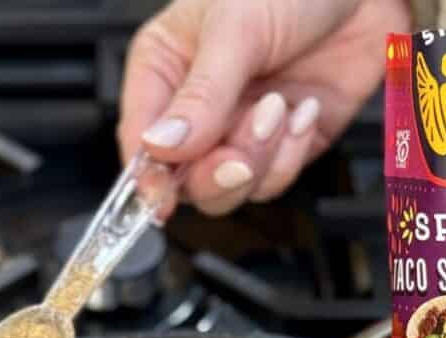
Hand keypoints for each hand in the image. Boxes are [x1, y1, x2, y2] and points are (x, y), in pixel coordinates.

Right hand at [118, 0, 409, 214]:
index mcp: (166, 70)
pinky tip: (304, 110)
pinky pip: (274, 179)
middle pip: (186, 180)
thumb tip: (160, 147)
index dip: (150, 177)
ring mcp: (241, 130)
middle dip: (216, 173)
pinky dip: (292, 153)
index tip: (164, 198)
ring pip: (232, 187)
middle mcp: (199, 108)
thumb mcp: (236, 29)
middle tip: (239, 154)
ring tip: (280, 108)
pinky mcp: (284, 145)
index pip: (141, 141)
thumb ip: (201, 95)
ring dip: (260, 158)